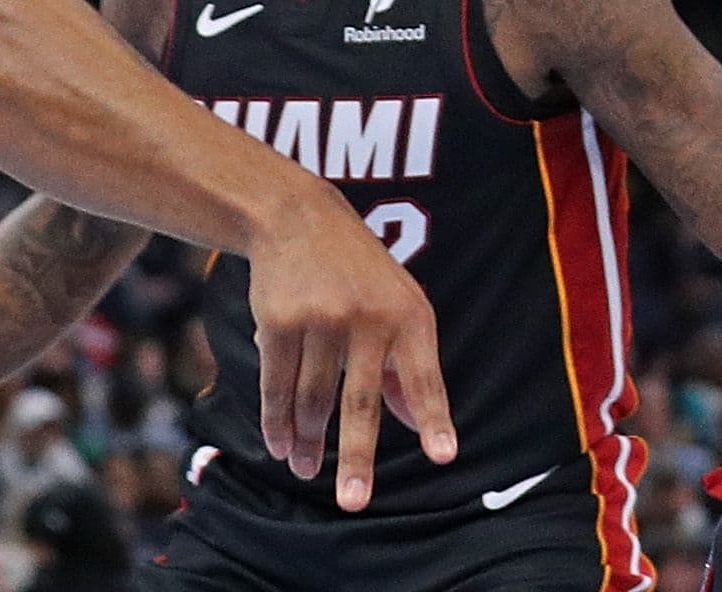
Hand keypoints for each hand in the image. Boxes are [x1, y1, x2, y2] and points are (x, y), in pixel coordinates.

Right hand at [246, 175, 453, 510]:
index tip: (444, 456)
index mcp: (409, 316)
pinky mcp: (279, 322)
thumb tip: (416, 424)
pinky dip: (277, 422)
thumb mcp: (397, 305)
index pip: (425, 377)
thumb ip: (406, 365)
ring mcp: (321, 320)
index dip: (433, 418)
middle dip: (357, 457)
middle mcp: (368, 318)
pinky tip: (281, 445)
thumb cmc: (358, 273)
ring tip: (308, 470)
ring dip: (309, 444)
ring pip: (313, 401)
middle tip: (354, 502)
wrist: (299, 219)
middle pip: (360, 402)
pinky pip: (278, 387)